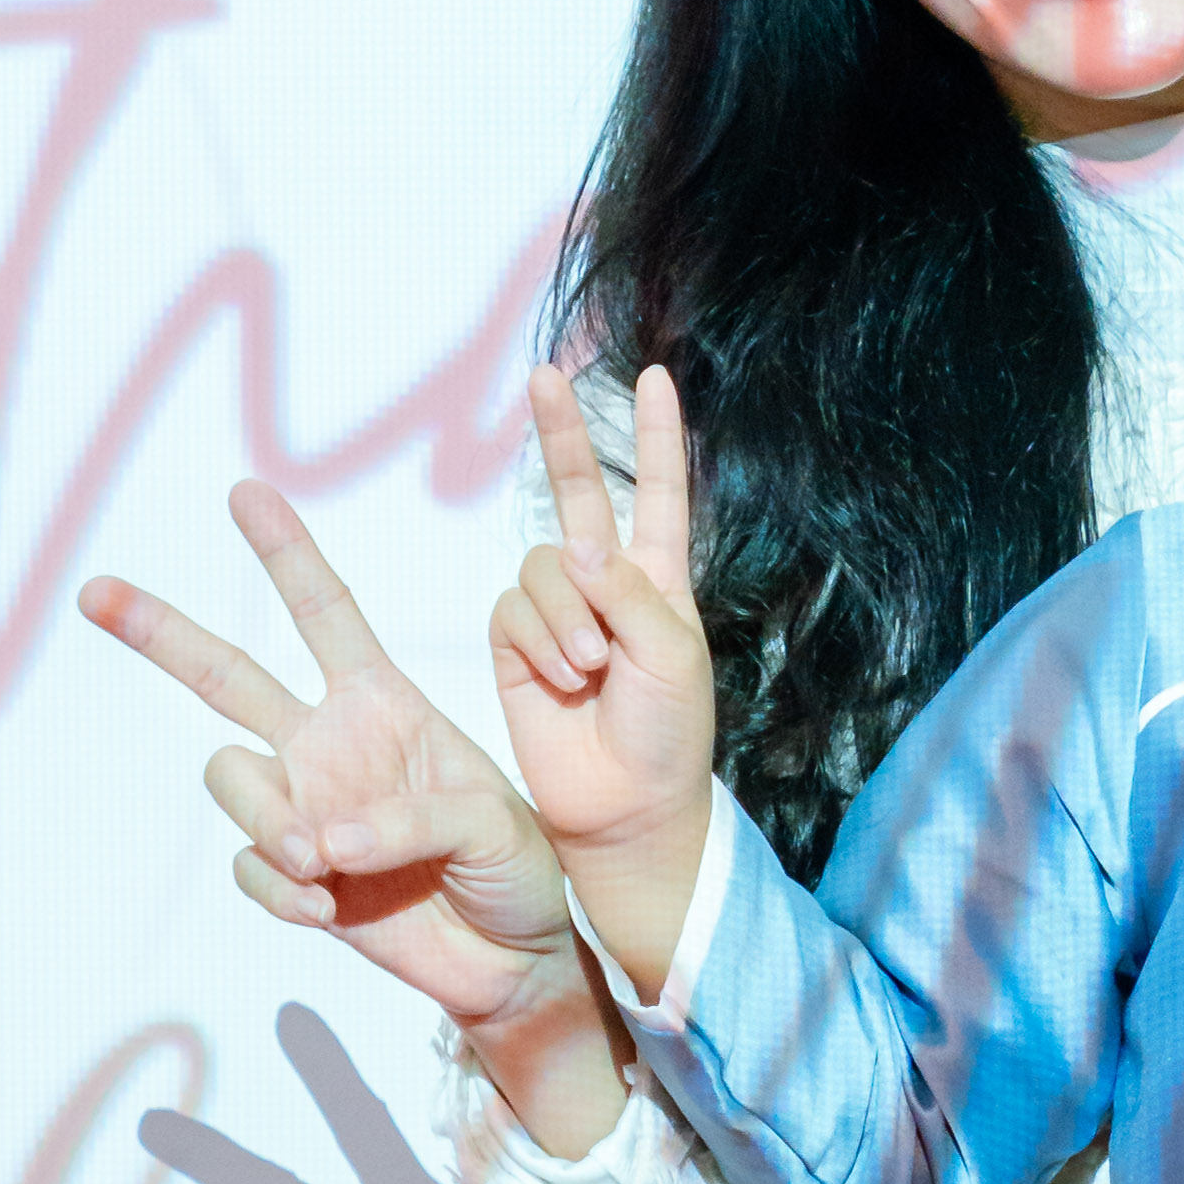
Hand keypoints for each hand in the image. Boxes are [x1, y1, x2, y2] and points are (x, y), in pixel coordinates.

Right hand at [80, 494, 585, 1039]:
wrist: (513, 955)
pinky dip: (282, 891)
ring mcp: (302, 808)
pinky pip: (251, 869)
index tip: (245, 492)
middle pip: (225, 674)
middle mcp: (328, 743)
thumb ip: (409, 817)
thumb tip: (320, 838)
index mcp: (382, 701)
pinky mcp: (292, 879)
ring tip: (318, 859)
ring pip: (232, 781)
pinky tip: (330, 908)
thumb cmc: (516, 867)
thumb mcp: (489, 821)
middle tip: (95, 592)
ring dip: (266, 817)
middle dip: (160, 631)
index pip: (324, 614)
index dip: (286, 554)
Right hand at [488, 359, 717, 1002]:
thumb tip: (577, 544)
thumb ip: (629, 593)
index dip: (654, 437)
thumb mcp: (673, 655)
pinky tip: (562, 679)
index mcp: (660, 580)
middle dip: (561, 434)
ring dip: (567, 615)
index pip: (657, 493)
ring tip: (594, 670)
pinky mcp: (513, 646)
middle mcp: (605, 586)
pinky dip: (538, 640)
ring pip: (541, 566)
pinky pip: (511, 611)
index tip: (654, 377)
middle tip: (545, 375)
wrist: (628, 808)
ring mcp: (556, 614)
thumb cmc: (669, 734)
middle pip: (576, 493)